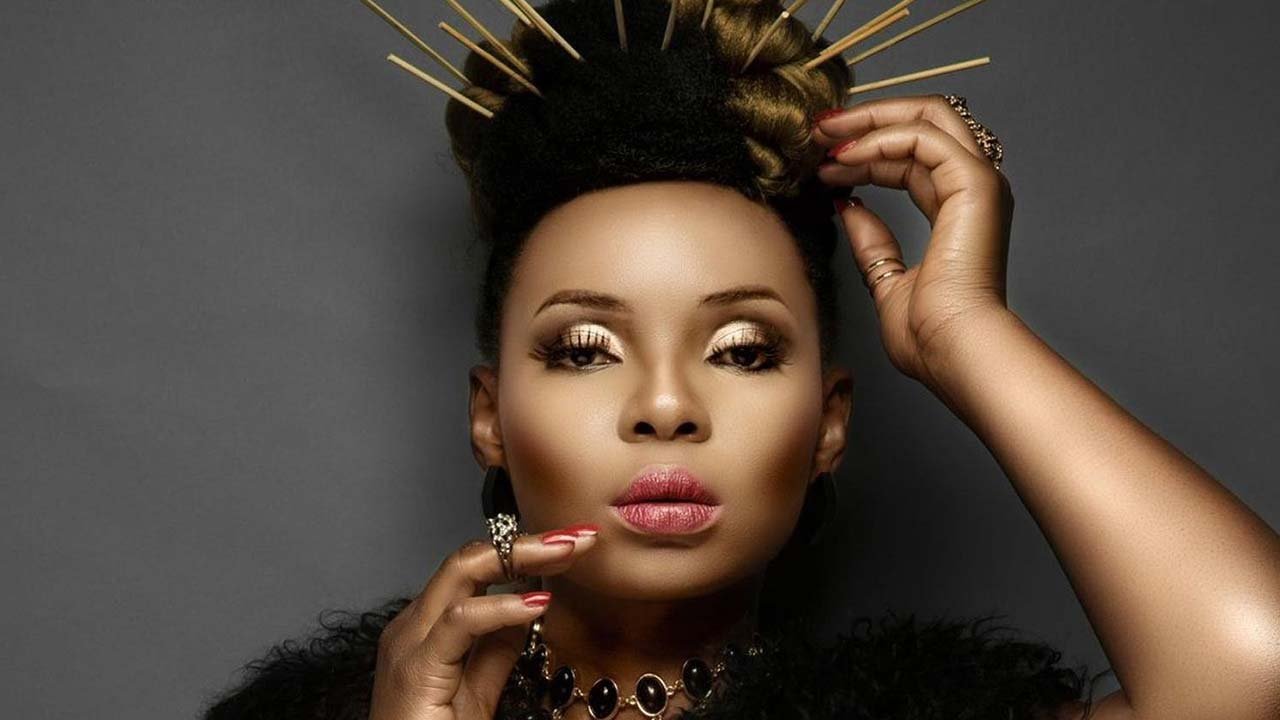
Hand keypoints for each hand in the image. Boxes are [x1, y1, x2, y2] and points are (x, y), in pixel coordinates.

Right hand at [369, 525, 598, 719]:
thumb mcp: (478, 689)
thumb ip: (497, 647)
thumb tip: (527, 605)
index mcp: (426, 627)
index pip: (478, 569)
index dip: (527, 551)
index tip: (574, 545)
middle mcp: (412, 625)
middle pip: (471, 558)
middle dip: (529, 541)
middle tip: (578, 536)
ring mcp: (408, 643)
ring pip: (462, 572)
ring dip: (522, 556)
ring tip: (567, 554)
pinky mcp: (414, 669)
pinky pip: (459, 622)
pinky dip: (502, 607)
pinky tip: (537, 603)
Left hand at [812, 94, 1014, 386]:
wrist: (953, 352)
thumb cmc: (929, 336)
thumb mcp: (887, 281)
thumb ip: (873, 244)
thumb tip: (849, 208)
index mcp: (958, 212)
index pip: (911, 158)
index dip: (865, 150)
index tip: (820, 159)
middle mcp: (973, 190)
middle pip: (923, 122)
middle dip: (866, 119)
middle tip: (817, 131)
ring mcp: (979, 183)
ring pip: (927, 116)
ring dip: (868, 121)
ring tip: (822, 137)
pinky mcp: (975, 184)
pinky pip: (924, 137)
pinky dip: (880, 138)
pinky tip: (844, 158)